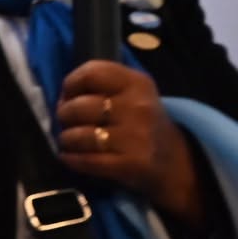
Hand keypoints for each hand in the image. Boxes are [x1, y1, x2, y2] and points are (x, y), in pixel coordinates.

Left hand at [56, 60, 202, 225]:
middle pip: (78, 106)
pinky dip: (71, 159)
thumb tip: (62, 96)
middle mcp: (138, 107)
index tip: (68, 95)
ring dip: (66, 140)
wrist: (175, 163)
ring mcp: (136, 137)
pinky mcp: (130, 165)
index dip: (71, 84)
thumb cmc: (143, 123)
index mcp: (137, 83)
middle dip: (64, 115)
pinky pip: (86, 160)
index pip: (91, 73)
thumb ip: (102, 86)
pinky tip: (71, 157)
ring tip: (69, 141)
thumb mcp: (133, 93)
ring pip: (78, 136)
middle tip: (66, 122)